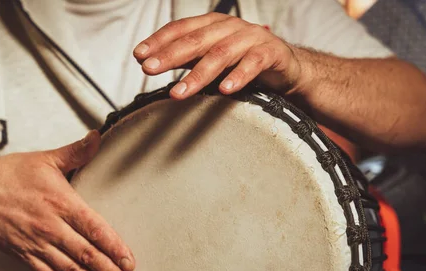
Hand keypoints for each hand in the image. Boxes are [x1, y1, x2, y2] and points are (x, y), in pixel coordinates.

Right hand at [0, 131, 138, 270]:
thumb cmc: (10, 174)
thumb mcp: (45, 159)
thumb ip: (76, 152)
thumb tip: (98, 136)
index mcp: (60, 202)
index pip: (93, 228)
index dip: (113, 247)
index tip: (130, 263)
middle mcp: (50, 227)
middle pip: (86, 256)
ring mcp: (36, 244)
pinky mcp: (24, 256)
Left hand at [133, 12, 304, 98]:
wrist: (285, 65)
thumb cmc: (243, 60)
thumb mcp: (211, 57)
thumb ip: (185, 58)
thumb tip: (150, 63)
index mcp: (212, 25)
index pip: (180, 28)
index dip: (159, 40)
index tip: (140, 56)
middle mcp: (229, 27)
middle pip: (196, 40)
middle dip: (170, 55)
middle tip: (149, 69)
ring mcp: (251, 38)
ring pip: (221, 54)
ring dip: (198, 74)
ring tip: (180, 92)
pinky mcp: (270, 52)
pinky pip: (253, 63)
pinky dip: (238, 76)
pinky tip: (224, 89)